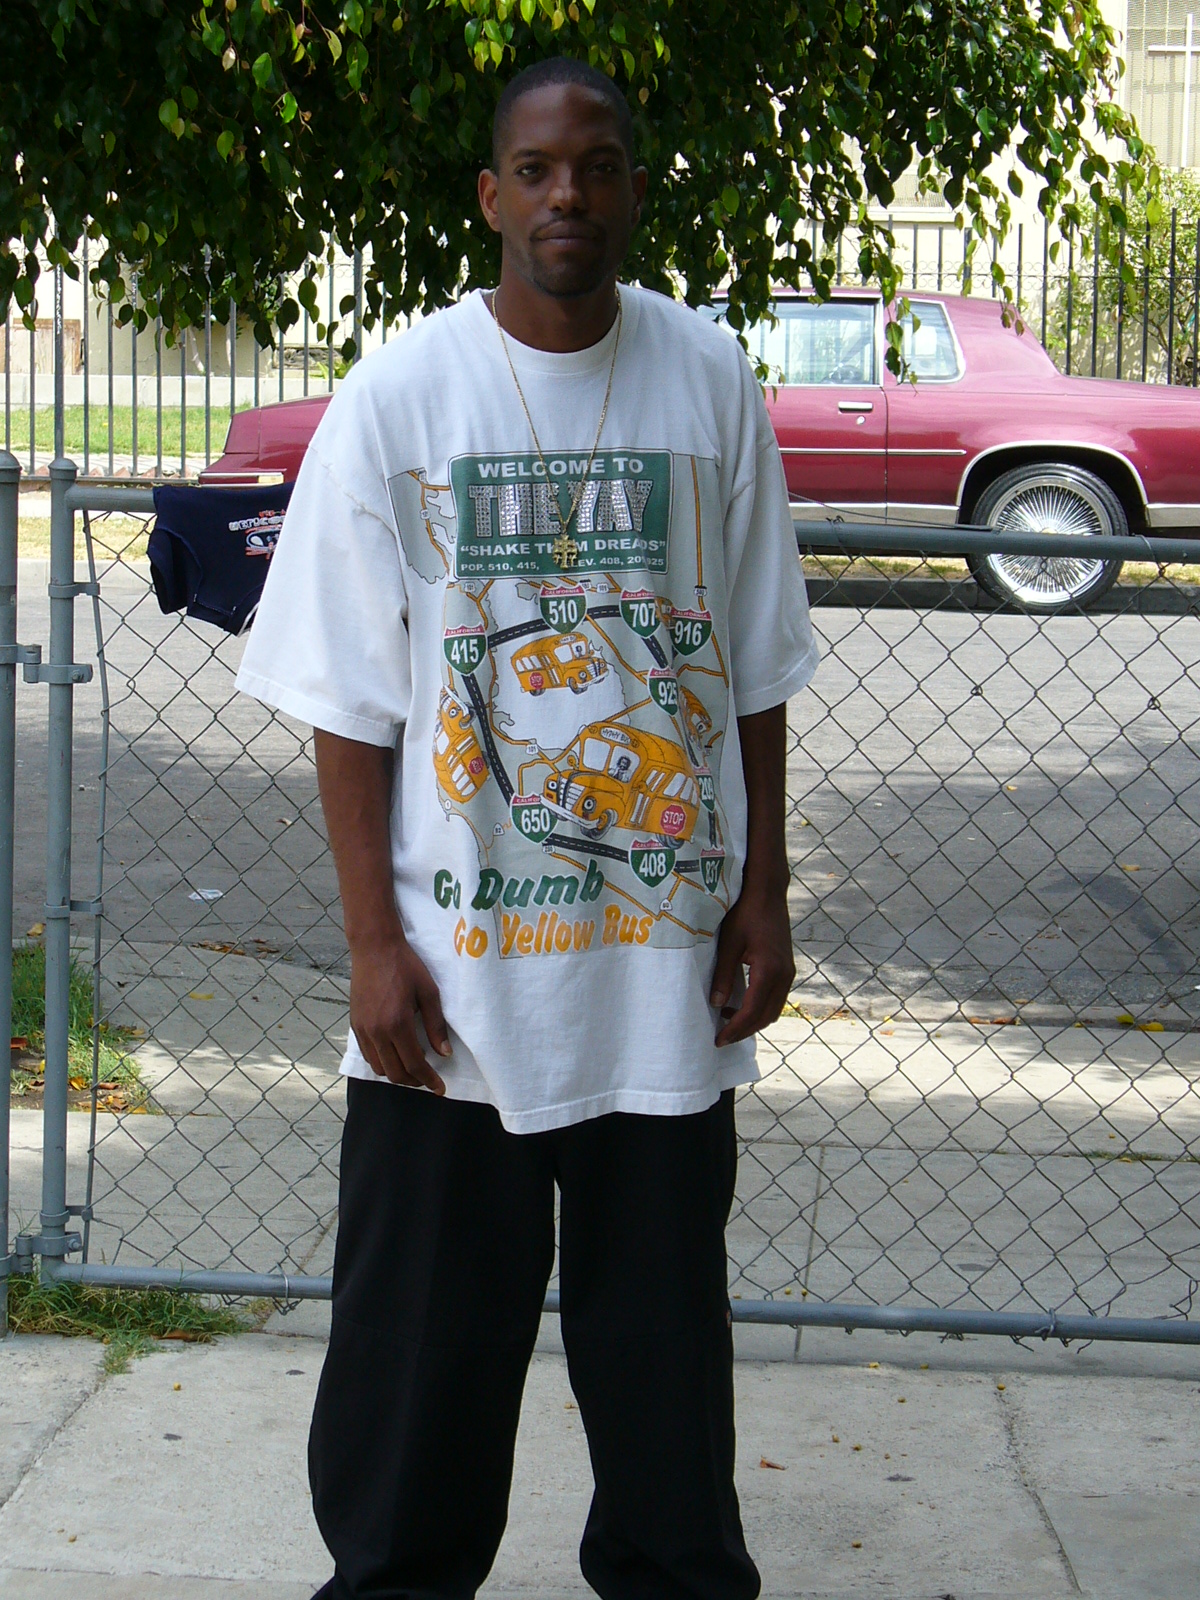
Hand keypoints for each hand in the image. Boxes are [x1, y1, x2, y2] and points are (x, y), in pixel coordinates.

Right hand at [349, 932, 450, 1092]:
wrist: (375, 948)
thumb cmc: (406, 966)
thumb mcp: (429, 993)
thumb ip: (436, 1026)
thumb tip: (444, 1054)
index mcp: (397, 1024)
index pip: (414, 1065)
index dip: (429, 1080)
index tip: (440, 1088)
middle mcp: (377, 1031)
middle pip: (395, 1073)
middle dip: (414, 1081)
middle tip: (429, 1079)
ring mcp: (363, 1029)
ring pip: (379, 1068)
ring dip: (397, 1074)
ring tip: (413, 1067)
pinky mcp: (355, 1025)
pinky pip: (368, 1055)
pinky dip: (382, 1062)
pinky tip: (395, 1054)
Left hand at [710, 876, 794, 1046]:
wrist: (767, 892)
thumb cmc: (745, 913)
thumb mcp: (728, 944)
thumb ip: (723, 976)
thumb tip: (715, 1004)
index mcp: (769, 971)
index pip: (752, 1012)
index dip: (735, 1029)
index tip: (719, 1039)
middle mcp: (784, 975)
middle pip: (766, 1016)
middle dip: (744, 1030)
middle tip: (722, 1037)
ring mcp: (788, 972)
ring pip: (773, 1009)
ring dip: (753, 1020)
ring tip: (727, 1020)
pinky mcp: (787, 967)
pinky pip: (776, 997)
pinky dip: (760, 1007)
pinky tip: (739, 1003)